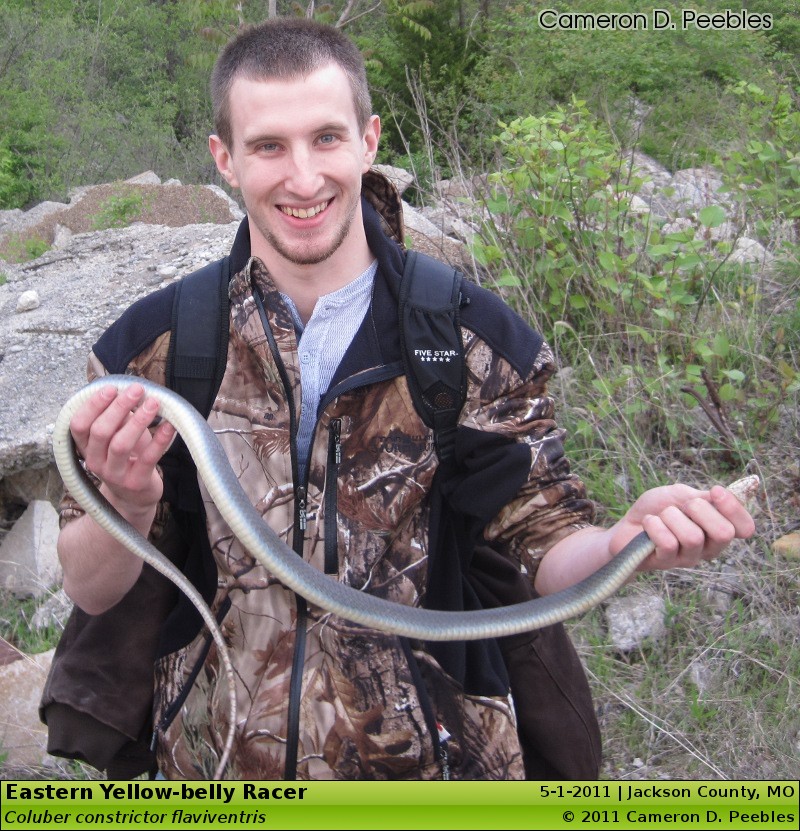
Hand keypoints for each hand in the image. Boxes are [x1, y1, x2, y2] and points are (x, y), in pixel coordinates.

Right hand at [69, 381, 175, 516]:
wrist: (135, 497)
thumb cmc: (127, 457)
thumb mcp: (117, 436)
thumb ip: (117, 417)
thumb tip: (128, 388)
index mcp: (86, 448)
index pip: (79, 425)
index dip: (93, 405)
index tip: (112, 388)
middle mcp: (95, 462)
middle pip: (101, 431)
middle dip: (119, 407)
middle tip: (137, 390)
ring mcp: (115, 475)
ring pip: (121, 445)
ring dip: (138, 421)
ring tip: (153, 403)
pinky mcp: (136, 482)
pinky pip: (149, 458)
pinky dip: (160, 440)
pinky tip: (169, 425)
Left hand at [607, 482, 755, 570]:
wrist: (626, 526)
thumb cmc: (656, 510)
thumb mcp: (682, 496)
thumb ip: (706, 498)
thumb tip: (731, 492)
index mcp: (718, 529)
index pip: (745, 527)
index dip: (734, 508)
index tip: (715, 491)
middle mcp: (709, 548)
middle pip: (724, 533)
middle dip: (699, 510)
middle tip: (682, 507)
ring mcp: (689, 558)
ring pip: (693, 537)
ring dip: (671, 517)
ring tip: (660, 517)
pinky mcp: (667, 564)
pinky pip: (669, 543)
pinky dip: (655, 526)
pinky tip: (649, 525)